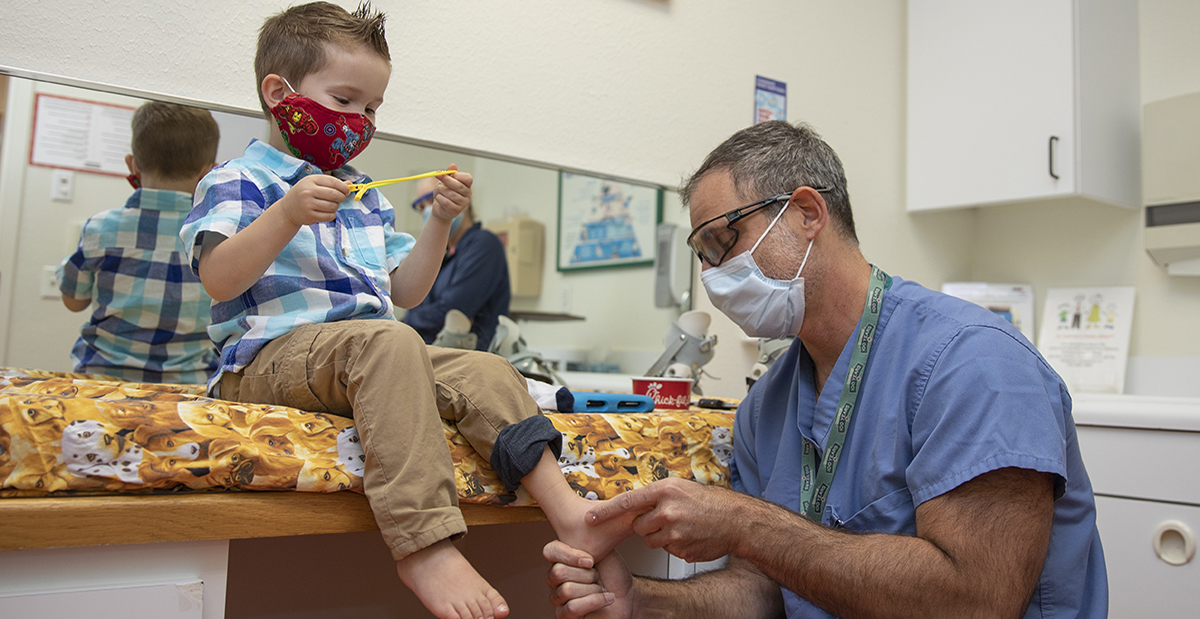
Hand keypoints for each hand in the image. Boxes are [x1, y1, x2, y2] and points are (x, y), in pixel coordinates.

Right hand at [278, 174, 347, 225]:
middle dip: (342, 197)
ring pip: (333, 206)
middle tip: (341, 198)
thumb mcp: (314, 184)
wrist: (287, 209)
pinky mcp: (310, 216)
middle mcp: (308, 191)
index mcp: (310, 180)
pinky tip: (327, 212)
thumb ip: (331, 183)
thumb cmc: (303, 194)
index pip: (333, 182)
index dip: (343, 187)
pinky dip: (332, 214)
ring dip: (336, 206)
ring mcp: (308, 204)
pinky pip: (329, 216)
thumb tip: (349, 184)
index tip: (347, 190)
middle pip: (334, 194)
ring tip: (331, 205)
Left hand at [427, 164, 472, 221]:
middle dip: (446, 180)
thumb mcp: (445, 181)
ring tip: (439, 190)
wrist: (440, 208)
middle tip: (438, 175)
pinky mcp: (456, 210)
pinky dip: (440, 198)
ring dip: (441, 190)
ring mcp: (463, 203)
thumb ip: (449, 174)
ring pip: (451, 194)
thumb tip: (453, 165)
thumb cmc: (444, 193)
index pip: (468, 178)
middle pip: (458, 185)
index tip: (451, 174)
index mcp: (467, 185)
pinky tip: (438, 198)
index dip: (459, 175)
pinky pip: (446, 202)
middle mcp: (468, 194)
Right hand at [544, 540, 632, 618]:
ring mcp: (558, 598)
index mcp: (562, 559)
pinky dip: (594, 602)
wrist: (629, 598)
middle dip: (586, 575)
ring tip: (603, 589)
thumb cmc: (615, 575)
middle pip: (557, 572)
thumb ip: (588, 538)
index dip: (569, 555)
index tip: (591, 560)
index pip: (549, 551)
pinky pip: (571, 608)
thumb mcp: (603, 550)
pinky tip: (606, 599)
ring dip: (592, 590)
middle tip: (598, 576)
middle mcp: (555, 578)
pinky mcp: (564, 615)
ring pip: (566, 590)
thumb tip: (586, 516)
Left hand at [587, 477, 743, 563]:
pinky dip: (675, 546)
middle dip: (647, 525)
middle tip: (667, 519)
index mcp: (666, 491)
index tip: (590, 518)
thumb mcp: (681, 488)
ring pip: (651, 540)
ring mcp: (675, 533)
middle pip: (638, 525)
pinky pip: (667, 550)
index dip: (606, 512)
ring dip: (661, 537)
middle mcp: (668, 511)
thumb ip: (657, 495)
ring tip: (681, 527)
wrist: (735, 521)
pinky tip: (689, 537)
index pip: (627, 502)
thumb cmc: (709, 502)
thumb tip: (634, 503)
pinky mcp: (681, 550)